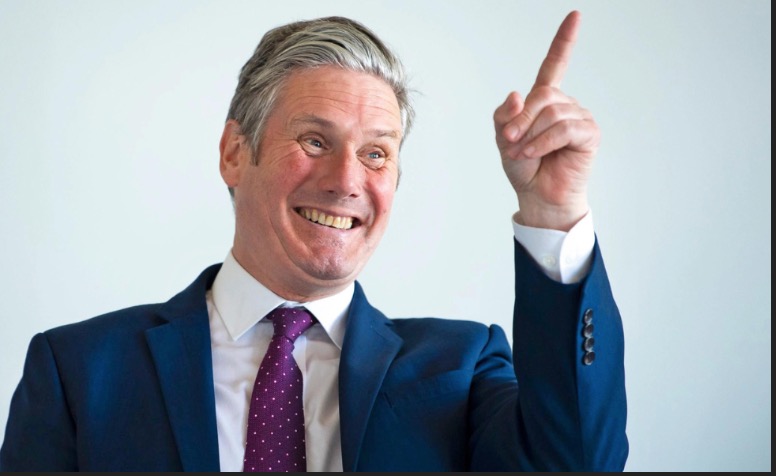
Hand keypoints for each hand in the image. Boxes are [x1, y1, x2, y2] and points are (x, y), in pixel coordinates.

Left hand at [493, 11, 599, 230]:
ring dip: (530, 135)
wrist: (537, 196)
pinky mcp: (589, 134)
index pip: (555, 64)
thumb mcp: (502, 138)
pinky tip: (535, 153)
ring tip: (522, 153)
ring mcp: (579, 118)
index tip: (575, 16)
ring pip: (551, 112)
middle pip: (542, 95)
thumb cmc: (523, 166)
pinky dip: (543, 142)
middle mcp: (564, 105)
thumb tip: (517, 95)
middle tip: (509, 141)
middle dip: (521, 119)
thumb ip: (504, 115)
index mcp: (544, 100)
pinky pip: (563, 128)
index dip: (564, 41)